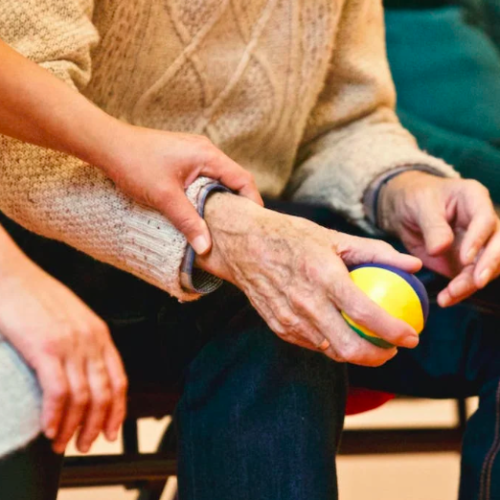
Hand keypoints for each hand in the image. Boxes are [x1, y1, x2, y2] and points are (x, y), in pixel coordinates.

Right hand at [0, 233, 126, 453]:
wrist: (12, 276)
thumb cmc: (37, 297)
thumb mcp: (72, 318)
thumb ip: (82, 343)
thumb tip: (81, 373)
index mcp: (100, 334)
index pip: (119, 380)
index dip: (117, 410)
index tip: (111, 431)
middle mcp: (91, 341)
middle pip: (104, 394)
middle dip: (97, 425)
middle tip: (86, 445)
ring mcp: (70, 344)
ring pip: (83, 397)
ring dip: (74, 427)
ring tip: (63, 444)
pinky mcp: (45, 348)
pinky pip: (58, 392)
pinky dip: (55, 416)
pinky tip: (49, 429)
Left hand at [95, 124, 262, 254]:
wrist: (107, 144)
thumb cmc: (135, 164)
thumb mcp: (164, 197)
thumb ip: (188, 221)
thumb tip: (206, 248)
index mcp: (207, 155)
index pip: (242, 179)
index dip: (252, 202)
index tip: (254, 224)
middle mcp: (205, 151)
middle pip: (233, 179)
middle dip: (239, 204)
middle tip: (240, 229)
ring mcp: (194, 153)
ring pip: (218, 180)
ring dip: (221, 200)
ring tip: (222, 224)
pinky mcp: (183, 158)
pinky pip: (205, 178)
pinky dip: (208, 194)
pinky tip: (202, 211)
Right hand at [197, 193, 421, 366]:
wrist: (244, 244)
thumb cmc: (291, 237)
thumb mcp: (334, 237)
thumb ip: (377, 252)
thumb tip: (413, 265)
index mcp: (323, 276)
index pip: (365, 314)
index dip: (394, 331)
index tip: (412, 336)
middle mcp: (306, 302)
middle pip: (349, 348)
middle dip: (378, 356)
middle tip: (392, 349)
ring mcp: (289, 319)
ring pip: (331, 351)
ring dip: (356, 353)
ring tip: (370, 342)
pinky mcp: (279, 327)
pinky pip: (312, 344)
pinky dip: (331, 344)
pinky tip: (340, 332)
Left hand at [379, 171, 499, 306]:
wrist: (404, 211)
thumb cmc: (415, 198)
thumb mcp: (420, 205)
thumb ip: (432, 226)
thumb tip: (440, 249)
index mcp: (474, 199)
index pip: (486, 220)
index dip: (478, 240)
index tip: (465, 258)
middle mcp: (483, 222)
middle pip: (498, 245)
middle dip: (489, 265)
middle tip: (476, 282)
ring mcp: (478, 244)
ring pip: (486, 267)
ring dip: (471, 284)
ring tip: (450, 294)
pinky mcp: (467, 263)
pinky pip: (469, 280)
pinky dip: (459, 292)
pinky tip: (446, 299)